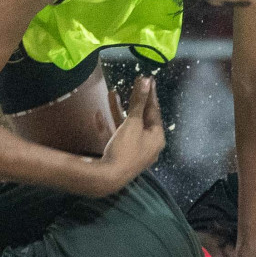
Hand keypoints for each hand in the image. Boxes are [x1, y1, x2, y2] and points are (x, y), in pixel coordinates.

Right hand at [99, 76, 164, 191]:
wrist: (108, 177)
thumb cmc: (126, 148)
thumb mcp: (133, 123)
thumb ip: (139, 102)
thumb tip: (146, 81)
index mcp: (157, 137)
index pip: (154, 111)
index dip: (150, 94)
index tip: (148, 79)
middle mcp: (149, 144)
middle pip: (142, 118)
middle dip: (135, 101)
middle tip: (135, 83)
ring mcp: (134, 150)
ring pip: (127, 126)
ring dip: (119, 110)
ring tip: (112, 93)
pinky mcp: (121, 155)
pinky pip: (116, 136)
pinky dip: (109, 125)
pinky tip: (98, 115)